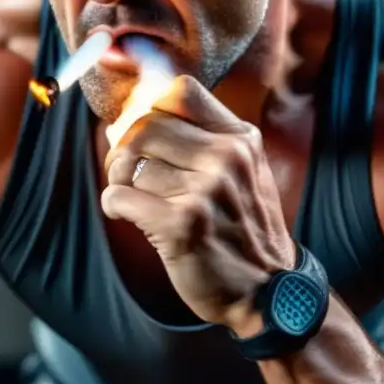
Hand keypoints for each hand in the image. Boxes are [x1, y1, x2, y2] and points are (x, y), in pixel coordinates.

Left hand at [101, 75, 295, 331]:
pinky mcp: (182, 223)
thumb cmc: (243, 230)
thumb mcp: (243, 172)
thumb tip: (123, 122)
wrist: (269, 293)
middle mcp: (227, 157)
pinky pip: (119, 196)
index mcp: (241, 139)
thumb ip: (200, 141)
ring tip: (135, 200)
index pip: (181, 91)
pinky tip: (127, 215)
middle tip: (127, 173)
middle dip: (126, 150)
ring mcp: (207, 190)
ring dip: (121, 183)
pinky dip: (114, 205)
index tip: (146, 135)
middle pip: (146, 126)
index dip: (151, 108)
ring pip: (130, 165)